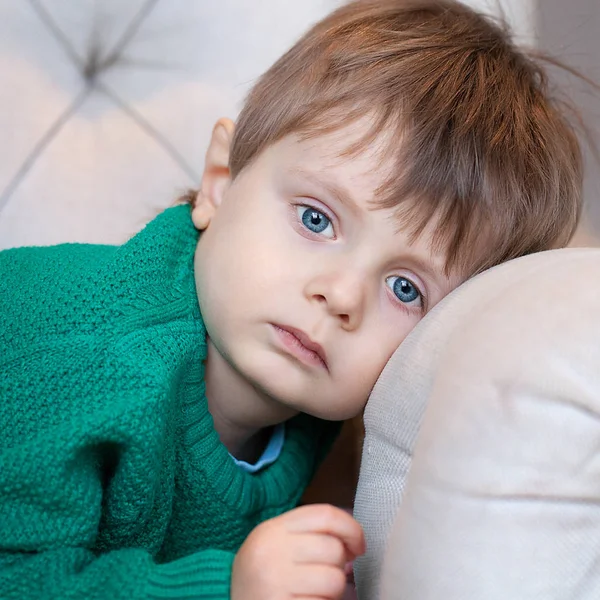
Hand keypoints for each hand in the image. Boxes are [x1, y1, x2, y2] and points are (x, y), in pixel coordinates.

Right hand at [231, 504, 364, 599]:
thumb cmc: (262, 574)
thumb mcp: (278, 544)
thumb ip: (310, 534)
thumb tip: (353, 541)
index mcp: (273, 529)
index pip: (325, 515)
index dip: (351, 528)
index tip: (358, 545)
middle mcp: (272, 551)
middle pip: (333, 548)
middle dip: (340, 565)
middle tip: (325, 575)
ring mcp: (275, 582)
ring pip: (334, 580)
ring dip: (333, 591)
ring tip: (315, 592)